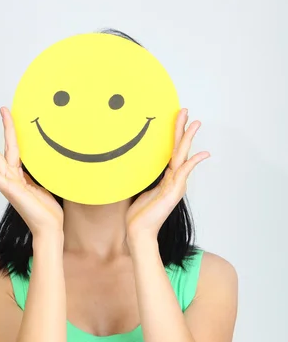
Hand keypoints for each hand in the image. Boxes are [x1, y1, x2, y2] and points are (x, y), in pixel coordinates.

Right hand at [0, 107, 63, 238]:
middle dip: (3, 128)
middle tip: (1, 108)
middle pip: (3, 148)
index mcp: (20, 176)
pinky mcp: (11, 190)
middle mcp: (12, 178)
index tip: (11, 115)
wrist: (48, 228)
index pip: (15, 148)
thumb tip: (42, 163)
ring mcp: (10, 184)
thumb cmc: (48, 211)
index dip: (13, 131)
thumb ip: (38, 175)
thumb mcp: (44, 186)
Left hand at [125, 108, 209, 242]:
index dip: (175, 134)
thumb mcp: (141, 190)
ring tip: (195, 122)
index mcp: (167, 178)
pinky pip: (184, 173)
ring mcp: (175, 185)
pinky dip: (193, 162)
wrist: (139, 232)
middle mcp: (174, 179)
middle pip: (179, 149)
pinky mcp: (173, 192)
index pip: (172, 151)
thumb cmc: (139, 215)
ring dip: (188, 139)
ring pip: (182, 156)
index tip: (177, 118)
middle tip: (185, 110)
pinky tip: (202, 153)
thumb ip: (146, 179)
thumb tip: (138, 167)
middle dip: (182, 129)